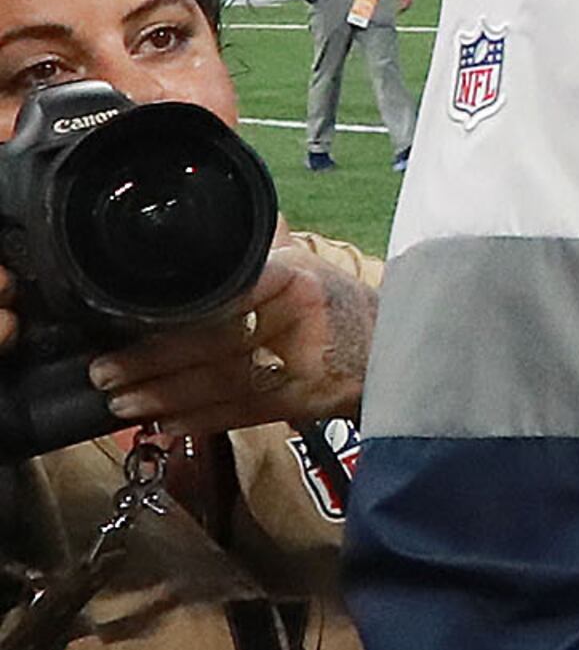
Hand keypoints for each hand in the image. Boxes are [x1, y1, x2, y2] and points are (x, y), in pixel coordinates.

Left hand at [84, 228, 375, 437]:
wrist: (402, 345)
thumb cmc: (344, 307)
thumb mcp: (306, 267)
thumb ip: (258, 253)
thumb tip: (205, 225)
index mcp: (293, 273)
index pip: (222, 296)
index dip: (170, 317)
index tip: (124, 324)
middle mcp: (301, 313)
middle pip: (215, 341)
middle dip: (153, 362)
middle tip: (106, 373)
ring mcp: (306, 358)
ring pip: (223, 381)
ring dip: (167, 398)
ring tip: (123, 404)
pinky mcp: (308, 397)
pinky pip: (244, 411)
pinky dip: (202, 420)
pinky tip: (169, 424)